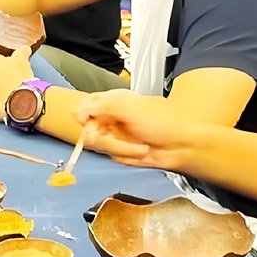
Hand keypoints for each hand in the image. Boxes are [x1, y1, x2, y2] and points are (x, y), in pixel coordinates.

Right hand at [74, 90, 192, 166]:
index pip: (85, 106)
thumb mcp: (129, 107)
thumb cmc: (161, 122)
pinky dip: (126, 154)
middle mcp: (110, 117)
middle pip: (88, 130)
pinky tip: (140, 151)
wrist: (179, 145)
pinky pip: (111, 155)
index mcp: (112, 101)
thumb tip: (77, 112)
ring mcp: (114, 135)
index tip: (87, 122)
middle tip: (119, 139)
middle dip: (107, 139)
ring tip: (140, 147)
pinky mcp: (119, 150)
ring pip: (99, 145)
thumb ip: (100, 106)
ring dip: (121, 148)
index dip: (83, 115)